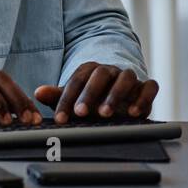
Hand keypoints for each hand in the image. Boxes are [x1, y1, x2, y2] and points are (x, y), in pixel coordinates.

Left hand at [34, 62, 157, 121]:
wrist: (120, 98)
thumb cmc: (92, 99)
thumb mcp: (75, 98)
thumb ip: (58, 95)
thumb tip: (37, 92)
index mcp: (90, 69)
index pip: (76, 80)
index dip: (67, 98)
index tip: (61, 117)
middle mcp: (110, 70)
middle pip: (99, 75)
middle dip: (89, 94)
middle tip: (81, 113)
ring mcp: (129, 77)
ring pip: (125, 78)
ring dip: (115, 95)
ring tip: (105, 113)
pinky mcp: (147, 86)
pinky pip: (150, 87)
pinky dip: (144, 98)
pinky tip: (135, 113)